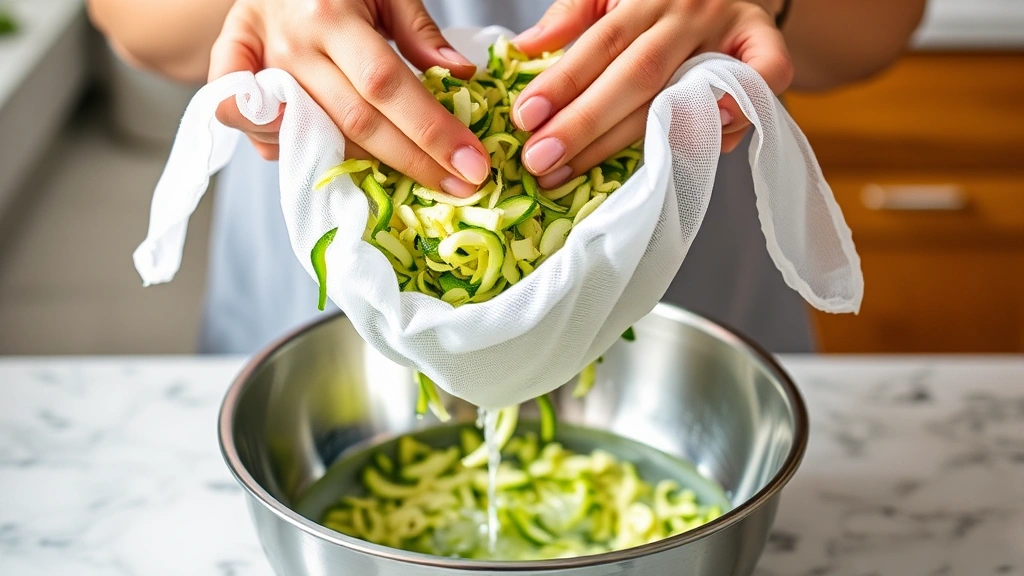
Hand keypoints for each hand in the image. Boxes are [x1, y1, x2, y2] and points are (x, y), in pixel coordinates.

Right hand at [209, 0, 491, 196]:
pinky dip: (283, 151)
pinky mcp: (228, 78)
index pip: (387, 85)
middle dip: (414, 162)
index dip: (431, 130)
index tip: (471, 164)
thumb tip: (460, 75)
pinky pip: (252, 131)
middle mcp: (291, 44)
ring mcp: (258, 67)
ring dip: (367, 168)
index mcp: (331, 13)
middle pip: (356, 121)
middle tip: (459, 188)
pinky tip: (325, 162)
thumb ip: (419, 31)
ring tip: (417, 185)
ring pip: (316, 136)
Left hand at [511, 0, 792, 187]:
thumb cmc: (658, 2)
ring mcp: (728, 32)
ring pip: (680, 95)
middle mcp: (690, 11)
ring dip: (628, 142)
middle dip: (584, 123)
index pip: (601, 41)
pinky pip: (762, 81)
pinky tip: (697, 145)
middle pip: (636, 75)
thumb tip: (523, 48)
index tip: (526, 118)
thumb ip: (572, 16)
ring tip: (575, 172)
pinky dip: (736, 113)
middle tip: (540, 161)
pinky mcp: (764, 48)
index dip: (563, 81)